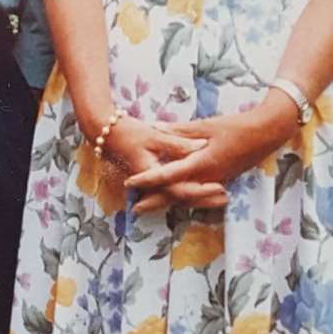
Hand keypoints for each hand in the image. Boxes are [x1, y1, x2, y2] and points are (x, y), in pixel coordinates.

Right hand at [103, 117, 228, 213]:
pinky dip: (188, 191)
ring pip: (178, 197)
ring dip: (199, 198)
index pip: (180, 189)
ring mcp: (151, 185)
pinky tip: (201, 189)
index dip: (201, 190)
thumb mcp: (154, 135)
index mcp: (153, 174)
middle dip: (204, 200)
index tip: (221, 187)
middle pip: (182, 198)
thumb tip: (201, 145)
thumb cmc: (129, 132)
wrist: (106, 134)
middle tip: (226, 198)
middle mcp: (152, 185)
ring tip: (221, 197)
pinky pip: (172, 190)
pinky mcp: (152, 180)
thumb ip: (178, 143)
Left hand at [124, 102, 297, 215]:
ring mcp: (216, 180)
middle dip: (155, 201)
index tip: (130, 183)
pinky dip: (184, 196)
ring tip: (149, 206)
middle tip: (134, 209)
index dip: (148, 180)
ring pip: (187, 196)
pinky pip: (198, 193)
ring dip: (168, 201)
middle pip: (176, 194)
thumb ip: (180, 130)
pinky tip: (176, 197)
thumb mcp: (206, 125)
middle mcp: (208, 177)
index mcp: (202, 163)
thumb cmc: (236, 126)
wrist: (266, 133)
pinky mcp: (222, 179)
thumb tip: (155, 127)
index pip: (169, 175)